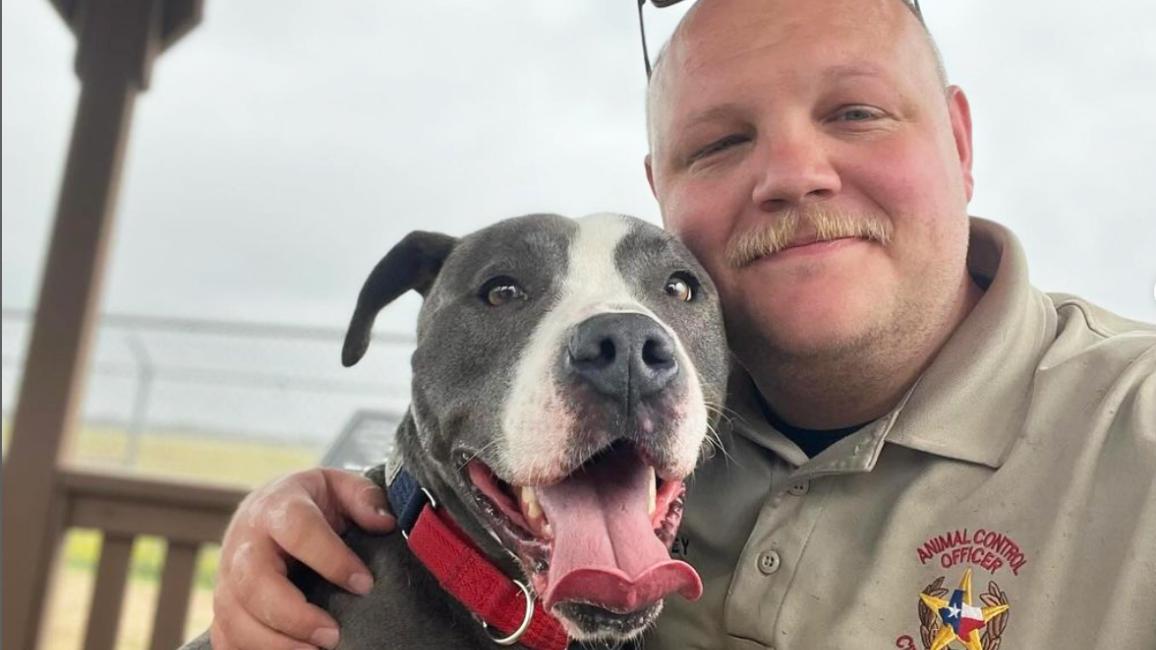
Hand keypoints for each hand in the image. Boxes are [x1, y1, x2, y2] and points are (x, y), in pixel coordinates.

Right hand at [209, 468, 395, 648]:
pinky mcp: (221, 605)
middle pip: (254, 582)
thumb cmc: (311, 503)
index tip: (363, 584)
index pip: (299, 531)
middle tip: (332, 635)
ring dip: (274, 643)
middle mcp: (244, 542)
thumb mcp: (339, 487)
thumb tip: (384, 521)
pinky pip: (225, 637)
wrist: (266, 510)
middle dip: (294, 615)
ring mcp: (227, 576)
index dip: (332, 560)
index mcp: (277, 506)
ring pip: (235, 617)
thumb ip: (365, 498)